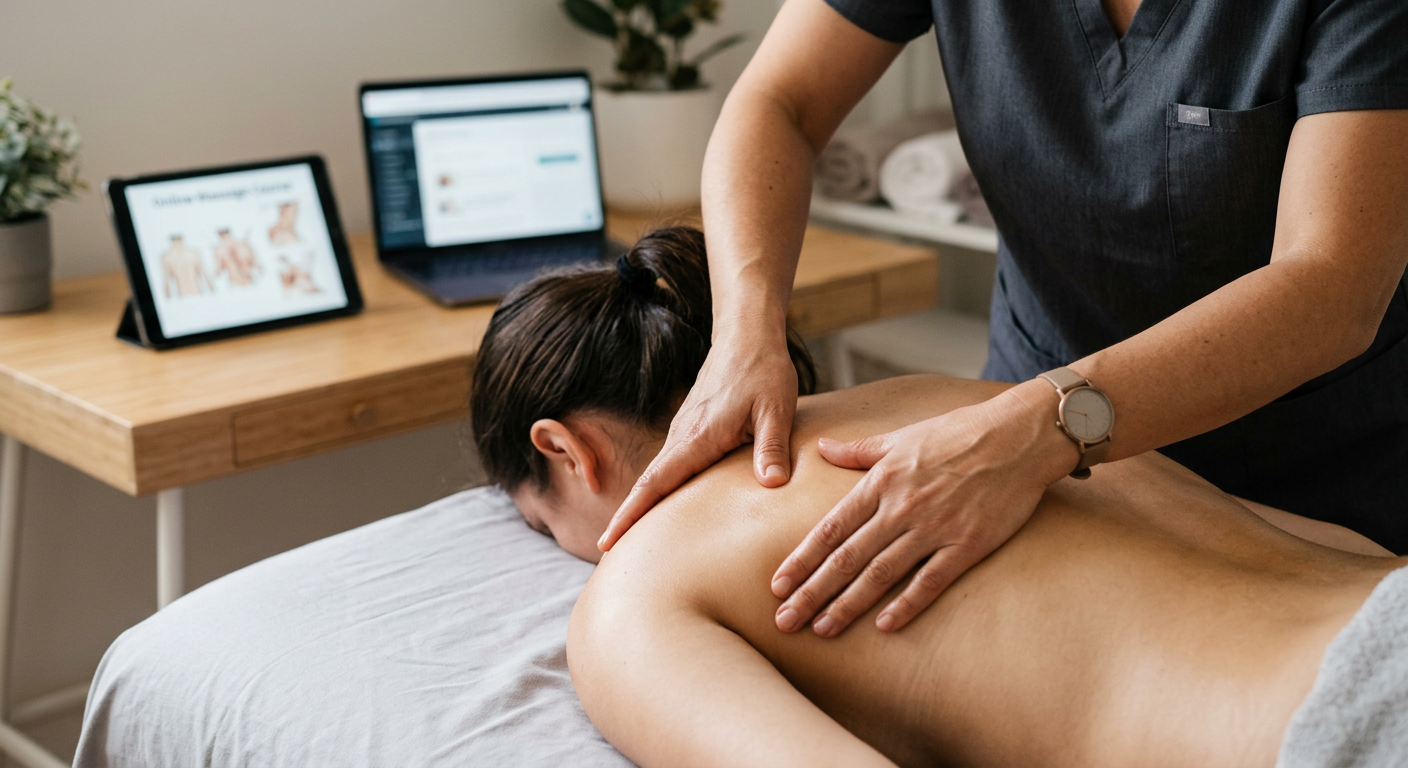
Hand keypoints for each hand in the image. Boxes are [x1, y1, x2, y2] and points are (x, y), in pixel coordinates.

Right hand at [599, 327, 798, 550]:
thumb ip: (772, 448)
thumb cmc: (762, 371)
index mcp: (697, 437)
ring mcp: (684, 431)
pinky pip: (671, 464)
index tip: (607, 542)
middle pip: (647, 486)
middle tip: (609, 554)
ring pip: (658, 475)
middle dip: (627, 519)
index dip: (631, 515)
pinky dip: (659, 487)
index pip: (654, 484)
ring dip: (643, 504)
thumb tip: (772, 484)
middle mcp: (682, 436)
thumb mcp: (775, 410)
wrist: (747, 335)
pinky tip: (666, 504)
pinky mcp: (692, 428)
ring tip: (632, 538)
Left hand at [771, 381, 1077, 636]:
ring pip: (880, 574)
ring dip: (848, 605)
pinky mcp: (967, 545)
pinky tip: (883, 626)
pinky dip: (906, 604)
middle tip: (785, 620)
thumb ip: (857, 450)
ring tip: (822, 629)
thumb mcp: (899, 437)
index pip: (830, 529)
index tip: (777, 585)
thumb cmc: (958, 433)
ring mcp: (933, 529)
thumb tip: (821, 448)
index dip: (801, 560)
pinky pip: (930, 581)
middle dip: (812, 592)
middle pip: (846, 558)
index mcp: (880, 482)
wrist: (1018, 437)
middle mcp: (900, 508)